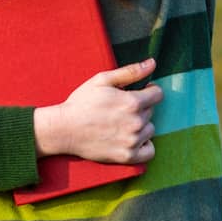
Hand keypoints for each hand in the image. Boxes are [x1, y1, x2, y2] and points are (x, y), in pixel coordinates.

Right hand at [37, 57, 162, 163]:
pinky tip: (132, 139)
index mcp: (132, 102)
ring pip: (150, 130)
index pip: (158, 95)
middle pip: (151, 111)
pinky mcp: (127, 156)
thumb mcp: (102, 80)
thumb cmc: (81, 102)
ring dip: (141, 126)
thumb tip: (152, 63)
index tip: (138, 92)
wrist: (64, 129)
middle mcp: (136, 122)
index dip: (149, 90)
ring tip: (122, 123)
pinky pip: (149, 151)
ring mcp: (132, 141)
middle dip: (140, 107)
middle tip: (120, 108)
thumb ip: (130, 72)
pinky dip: (144, 145)